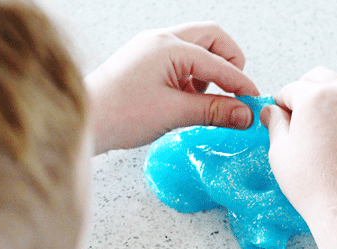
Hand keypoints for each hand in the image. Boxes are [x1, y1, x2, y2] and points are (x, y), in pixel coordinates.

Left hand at [86, 22, 258, 154]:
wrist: (83, 121)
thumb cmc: (118, 114)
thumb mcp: (173, 114)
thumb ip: (213, 111)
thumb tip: (244, 115)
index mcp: (169, 46)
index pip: (219, 62)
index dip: (240, 84)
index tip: (254, 104)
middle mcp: (160, 40)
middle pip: (211, 39)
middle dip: (229, 64)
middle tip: (235, 92)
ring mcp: (150, 49)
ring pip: (195, 49)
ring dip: (209, 72)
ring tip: (206, 102)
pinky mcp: (144, 62)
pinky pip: (178, 62)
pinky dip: (191, 79)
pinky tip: (187, 102)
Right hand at [260, 67, 336, 229]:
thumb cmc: (312, 185)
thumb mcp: (280, 153)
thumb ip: (276, 126)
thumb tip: (272, 111)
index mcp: (316, 97)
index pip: (292, 89)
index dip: (280, 103)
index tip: (277, 117)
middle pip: (324, 77)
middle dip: (307, 90)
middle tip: (298, 113)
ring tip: (334, 111)